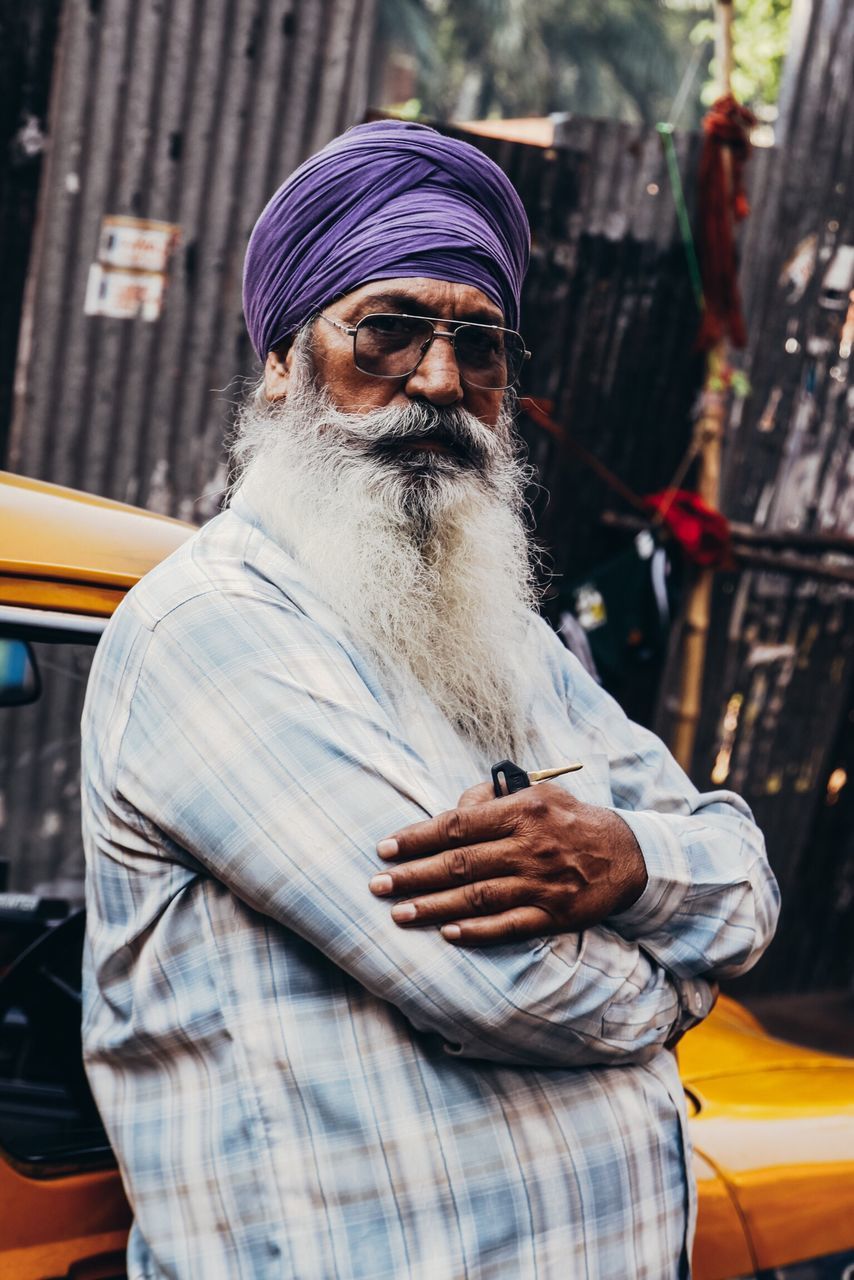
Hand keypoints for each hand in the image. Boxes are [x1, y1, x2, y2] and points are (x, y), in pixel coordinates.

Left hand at [369, 780, 647, 944]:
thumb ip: (493, 797)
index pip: (458, 824)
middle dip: (414, 875)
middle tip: (377, 885)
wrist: (629, 855)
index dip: (418, 837)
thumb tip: (453, 810)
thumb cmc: (571, 820)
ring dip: (434, 906)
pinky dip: (478, 931)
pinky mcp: (554, 914)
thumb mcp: (539, 793)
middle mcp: (529, 847)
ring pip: (478, 897)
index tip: (386, 848)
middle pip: (460, 863)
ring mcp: (541, 884)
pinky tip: (448, 934)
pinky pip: (510, 925)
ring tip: (399, 913)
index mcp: (521, 811)